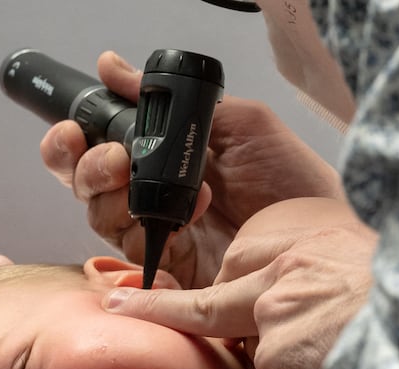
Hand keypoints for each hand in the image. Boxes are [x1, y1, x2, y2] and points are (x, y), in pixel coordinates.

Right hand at [41, 51, 343, 289]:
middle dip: (87, 167)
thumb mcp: (243, 125)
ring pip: (100, 218)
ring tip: (169, 190)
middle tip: (116, 162)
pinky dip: (139, 241)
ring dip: (117, 197)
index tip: (76, 129)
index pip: (98, 147)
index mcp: (163, 156)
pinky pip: (130, 261)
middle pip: (87, 185)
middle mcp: (153, 195)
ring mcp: (158, 234)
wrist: (324, 239)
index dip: (74, 141)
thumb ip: (181, 100)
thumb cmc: (293, 184)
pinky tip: (173, 228)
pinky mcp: (169, 272)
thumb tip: (115, 67)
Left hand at [104, 197, 375, 368]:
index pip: (232, 269)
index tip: (128, 288)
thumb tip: (286, 332)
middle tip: (111, 300)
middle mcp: (281, 272)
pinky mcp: (281, 355)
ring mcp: (276, 313)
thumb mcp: (365, 279)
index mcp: (304, 246)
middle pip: (209, 308)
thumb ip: (319, 294)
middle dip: (154, 308)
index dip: (188, 295)